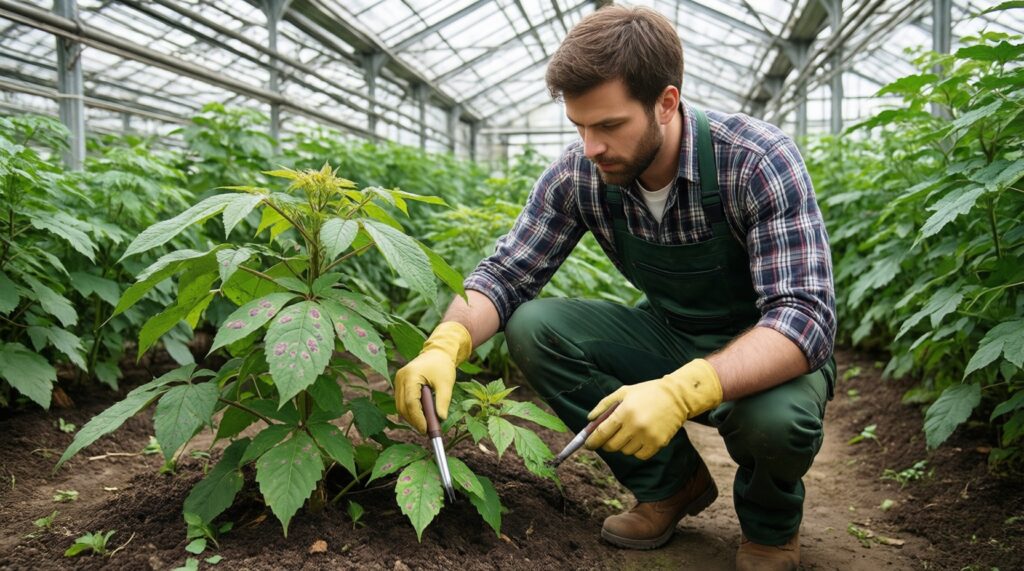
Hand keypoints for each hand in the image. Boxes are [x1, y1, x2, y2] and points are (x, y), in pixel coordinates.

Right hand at [394, 321, 471, 433]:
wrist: (438, 352)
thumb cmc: (443, 366)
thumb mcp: (446, 384)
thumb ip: (443, 401)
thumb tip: (441, 419)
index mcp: (410, 376)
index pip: (411, 403)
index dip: (418, 419)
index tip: (426, 430)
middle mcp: (400, 378)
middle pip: (403, 407)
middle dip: (414, 421)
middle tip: (427, 431)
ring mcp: (398, 381)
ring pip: (400, 406)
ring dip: (411, 417)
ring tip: (425, 424)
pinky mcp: (400, 384)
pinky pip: (402, 402)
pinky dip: (410, 411)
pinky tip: (421, 417)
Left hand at [584, 359, 721, 459]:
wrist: (677, 397)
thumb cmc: (647, 392)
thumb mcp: (623, 392)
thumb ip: (604, 405)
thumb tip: (589, 420)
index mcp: (625, 412)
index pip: (602, 432)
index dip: (592, 441)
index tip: (588, 444)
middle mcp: (635, 426)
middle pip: (612, 446)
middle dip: (606, 444)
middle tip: (607, 439)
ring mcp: (647, 436)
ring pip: (625, 451)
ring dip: (623, 445)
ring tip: (629, 433)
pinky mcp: (658, 444)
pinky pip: (640, 455)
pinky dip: (636, 450)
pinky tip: (639, 439)